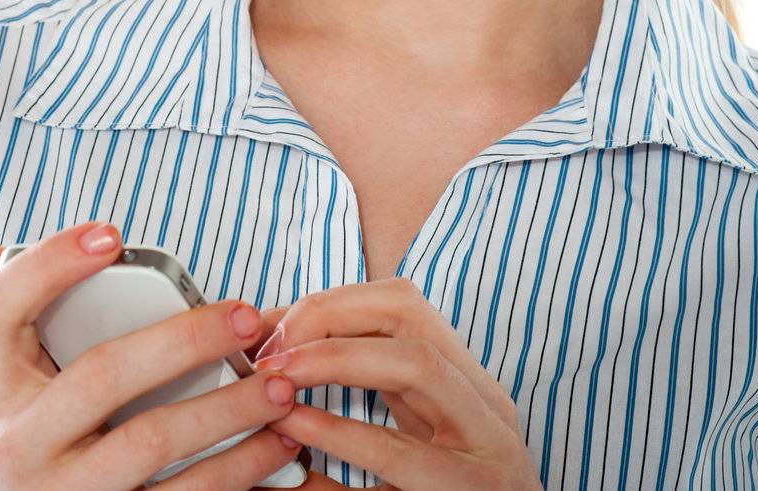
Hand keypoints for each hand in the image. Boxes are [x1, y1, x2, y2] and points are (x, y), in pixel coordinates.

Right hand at [0, 221, 305, 489]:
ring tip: (279, 385)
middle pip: (100, 375)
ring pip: (152, 443)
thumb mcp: (25, 390)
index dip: (50, 264)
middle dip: (183, 340)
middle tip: (246, 317)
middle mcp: (20, 445)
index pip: (0, 309)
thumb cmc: (52, 442)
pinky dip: (241, 469)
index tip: (111, 234)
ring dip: (229, 409)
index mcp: (0, 389)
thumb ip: (19, 323)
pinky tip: (278, 442)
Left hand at [246, 277, 543, 489]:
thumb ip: (362, 398)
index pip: (400, 304)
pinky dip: (339, 432)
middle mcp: (485, 402)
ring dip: (336, 358)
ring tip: (279, 374)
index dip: (329, 304)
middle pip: (409, 313)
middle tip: (272, 347)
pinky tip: (295, 426)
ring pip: (417, 364)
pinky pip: (398, 453)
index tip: (271, 330)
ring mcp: (486, 444)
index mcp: (465, 382)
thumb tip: (273, 363)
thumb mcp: (409, 441)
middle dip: (330, 316)